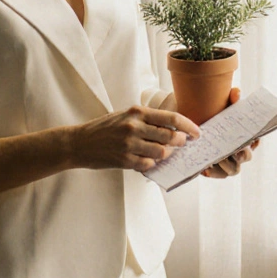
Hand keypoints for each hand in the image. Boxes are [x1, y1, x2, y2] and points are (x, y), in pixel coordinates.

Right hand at [71, 106, 200, 171]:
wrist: (80, 142)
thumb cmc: (104, 128)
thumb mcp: (124, 115)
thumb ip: (146, 120)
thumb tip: (172, 128)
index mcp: (137, 112)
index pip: (171, 118)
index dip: (188, 126)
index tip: (197, 132)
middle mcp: (134, 126)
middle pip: (170, 136)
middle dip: (181, 142)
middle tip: (183, 144)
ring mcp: (129, 144)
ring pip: (161, 153)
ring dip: (167, 155)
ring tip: (164, 153)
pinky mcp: (124, 160)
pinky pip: (148, 165)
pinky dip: (151, 164)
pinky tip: (148, 161)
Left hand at [202, 88, 260, 178]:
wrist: (189, 118)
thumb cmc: (212, 111)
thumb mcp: (221, 103)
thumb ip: (231, 98)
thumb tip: (237, 92)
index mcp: (244, 135)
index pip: (255, 140)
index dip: (255, 142)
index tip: (250, 140)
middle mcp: (239, 150)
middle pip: (246, 157)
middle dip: (243, 155)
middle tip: (235, 152)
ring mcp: (228, 161)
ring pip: (233, 169)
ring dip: (227, 165)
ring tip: (218, 159)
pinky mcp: (215, 168)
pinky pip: (218, 174)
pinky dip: (214, 172)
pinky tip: (206, 167)